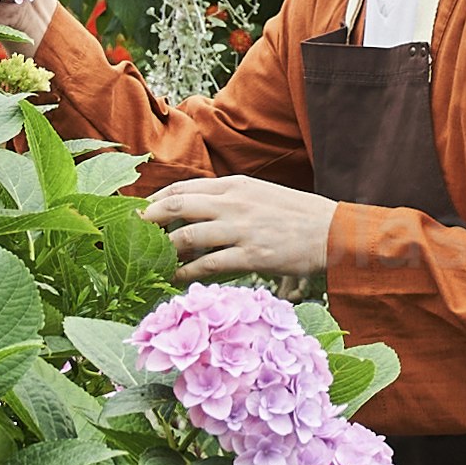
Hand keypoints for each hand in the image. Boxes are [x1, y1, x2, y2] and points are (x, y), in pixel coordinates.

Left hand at [149, 169, 341, 287]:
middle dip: (148, 219)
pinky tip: (175, 280)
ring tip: (149, 261)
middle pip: (177, 205)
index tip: (140, 211)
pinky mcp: (252, 256)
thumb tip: (202, 210)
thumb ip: (232, 198)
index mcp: (237, 184)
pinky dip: (186, 273)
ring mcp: (242, 229)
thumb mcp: (263, 194)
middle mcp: (235, 202)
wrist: (335, 232)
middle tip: (130, 232)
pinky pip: (208, 265)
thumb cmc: (299, 215)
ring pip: (187, 236)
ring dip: (163, 250)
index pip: (185, 187)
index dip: (157, 199)